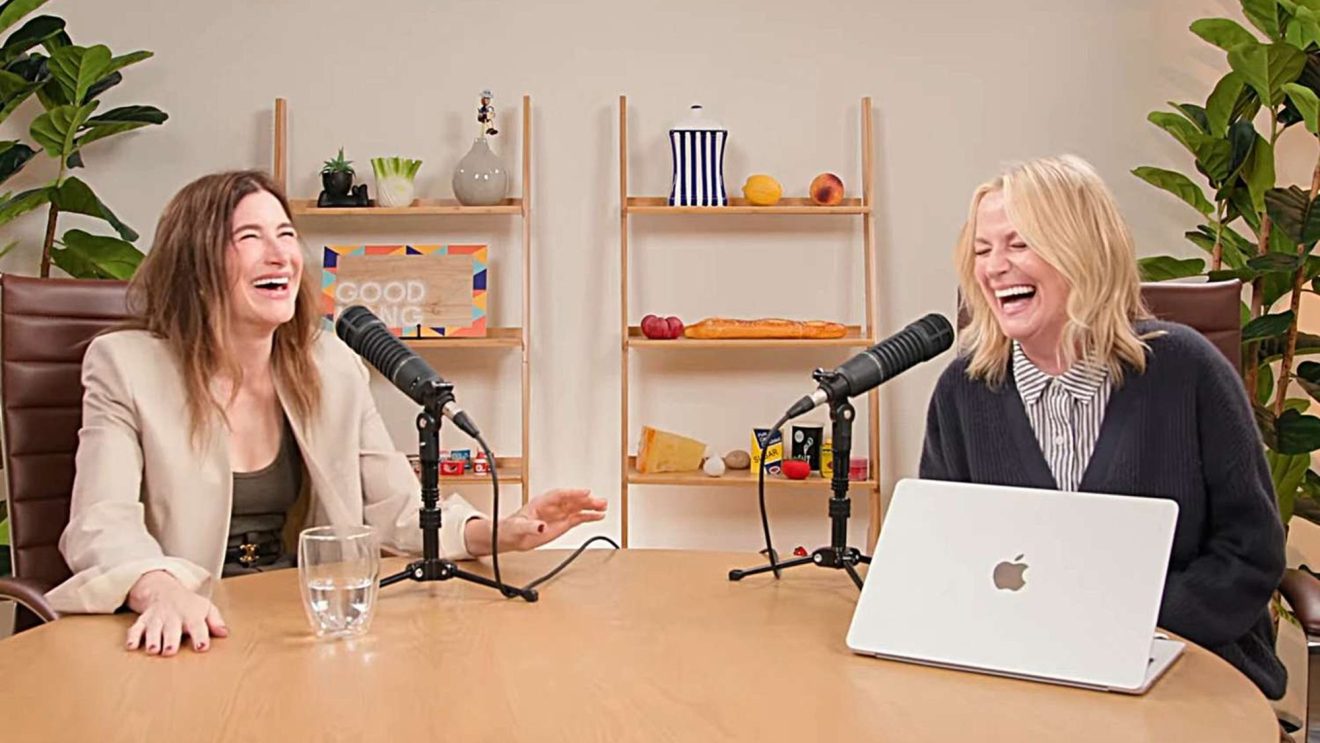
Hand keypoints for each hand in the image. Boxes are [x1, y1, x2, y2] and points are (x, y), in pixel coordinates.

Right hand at [124, 570, 227, 655]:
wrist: (165, 590)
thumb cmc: (188, 604)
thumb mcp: (206, 608)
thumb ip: (216, 621)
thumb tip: (224, 634)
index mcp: (191, 616)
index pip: (198, 626)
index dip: (200, 637)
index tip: (201, 647)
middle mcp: (173, 617)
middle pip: (172, 629)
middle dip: (170, 640)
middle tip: (170, 651)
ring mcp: (157, 619)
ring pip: (153, 629)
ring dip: (152, 639)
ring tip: (153, 650)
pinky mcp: (143, 621)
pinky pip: (136, 628)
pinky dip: (132, 637)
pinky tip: (131, 646)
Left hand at [466, 489, 607, 554]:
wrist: (510, 537)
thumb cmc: (511, 528)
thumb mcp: (518, 528)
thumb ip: (530, 527)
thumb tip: (541, 526)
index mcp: (541, 502)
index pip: (560, 495)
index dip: (573, 493)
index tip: (585, 492)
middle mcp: (552, 506)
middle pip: (572, 500)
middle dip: (586, 500)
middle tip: (599, 501)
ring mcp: (558, 514)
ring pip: (577, 508)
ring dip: (590, 507)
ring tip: (603, 507)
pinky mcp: (561, 524)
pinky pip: (577, 518)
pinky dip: (588, 516)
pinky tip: (598, 516)